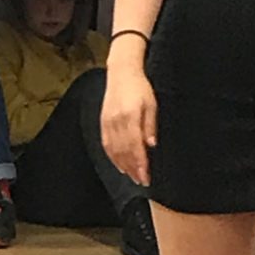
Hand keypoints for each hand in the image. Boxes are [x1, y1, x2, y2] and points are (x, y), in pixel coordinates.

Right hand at [101, 64, 157, 185]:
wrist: (121, 72)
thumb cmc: (140, 87)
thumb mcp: (151, 104)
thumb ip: (150, 125)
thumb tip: (151, 145)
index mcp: (130, 116)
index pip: (135, 146)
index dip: (140, 164)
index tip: (146, 177)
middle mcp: (116, 121)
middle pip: (124, 151)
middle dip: (133, 169)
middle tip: (142, 181)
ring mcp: (107, 122)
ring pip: (114, 150)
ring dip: (123, 166)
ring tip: (132, 177)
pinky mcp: (103, 122)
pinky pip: (106, 144)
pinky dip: (113, 157)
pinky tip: (120, 165)